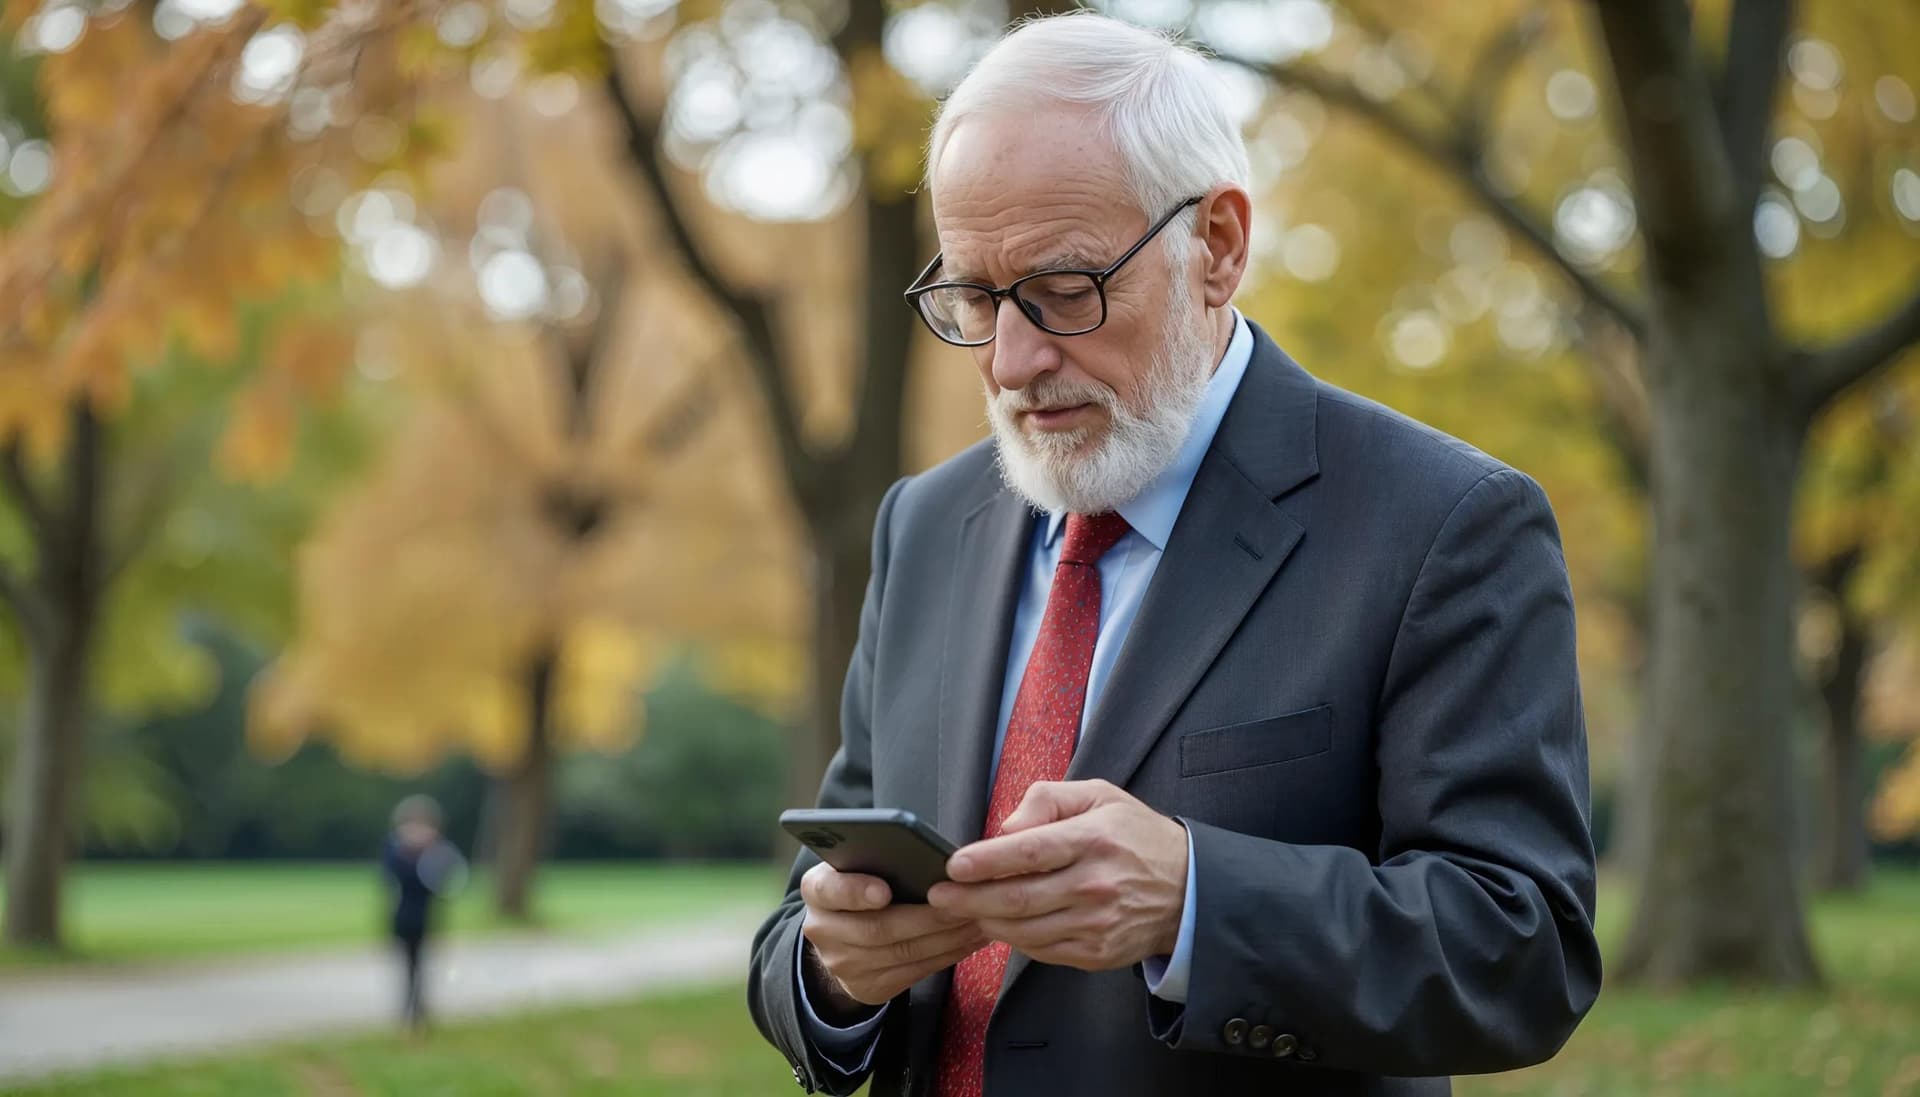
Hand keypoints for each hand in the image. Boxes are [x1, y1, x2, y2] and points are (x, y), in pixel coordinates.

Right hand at [799, 861, 988, 1016]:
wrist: (840, 938)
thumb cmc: (861, 885)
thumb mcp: (855, 866)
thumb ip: (878, 860)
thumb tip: (930, 858)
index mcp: (817, 890)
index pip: (830, 889)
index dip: (856, 891)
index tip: (885, 891)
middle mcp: (823, 930)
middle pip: (878, 928)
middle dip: (928, 917)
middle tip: (966, 902)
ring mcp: (843, 965)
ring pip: (903, 953)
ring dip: (948, 937)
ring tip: (979, 918)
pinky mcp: (867, 988)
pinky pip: (915, 972)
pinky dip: (948, 954)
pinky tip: (971, 939)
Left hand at [927, 780, 1187, 971]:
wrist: (1188, 890)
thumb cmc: (1136, 836)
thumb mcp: (1100, 795)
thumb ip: (1048, 799)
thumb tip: (1006, 828)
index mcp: (1094, 839)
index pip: (1029, 852)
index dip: (985, 861)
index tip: (952, 865)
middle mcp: (1095, 885)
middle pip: (1019, 898)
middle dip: (969, 899)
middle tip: (937, 896)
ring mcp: (1096, 924)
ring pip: (1025, 930)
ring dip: (985, 922)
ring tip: (960, 910)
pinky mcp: (1096, 953)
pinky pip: (1042, 951)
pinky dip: (1014, 939)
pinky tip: (998, 924)